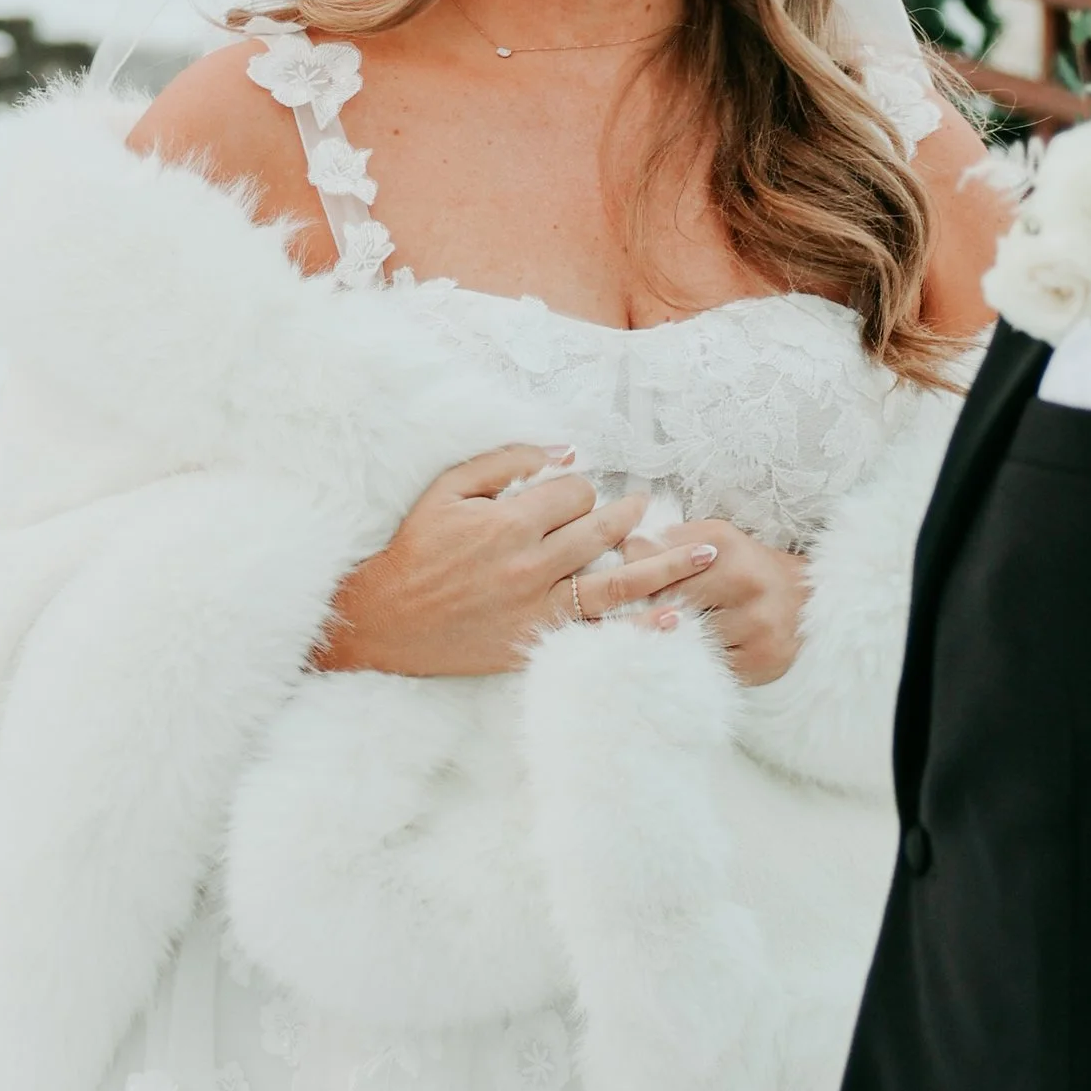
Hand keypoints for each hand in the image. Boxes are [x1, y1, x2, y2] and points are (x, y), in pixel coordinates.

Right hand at [317, 447, 720, 679]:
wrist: (383, 620)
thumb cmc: (414, 549)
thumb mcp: (448, 490)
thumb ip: (506, 461)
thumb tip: (567, 451)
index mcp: (508, 521)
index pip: (573, 492)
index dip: (577, 489)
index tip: (566, 496)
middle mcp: (530, 564)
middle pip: (602, 530)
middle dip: (627, 515)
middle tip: (645, 506)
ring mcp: (537, 606)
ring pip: (616, 581)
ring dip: (667, 566)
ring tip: (707, 554)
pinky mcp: (537, 639)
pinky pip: (599, 631)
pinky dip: (640, 627)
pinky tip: (676, 621)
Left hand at [623, 516, 809, 684]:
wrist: (808, 599)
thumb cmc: (748, 568)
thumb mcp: (713, 541)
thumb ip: (667, 542)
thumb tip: (618, 554)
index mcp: (724, 544)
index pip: (653, 564)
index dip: (632, 579)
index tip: (617, 589)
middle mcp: (744, 580)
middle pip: (667, 605)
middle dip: (648, 613)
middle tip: (632, 621)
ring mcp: (756, 622)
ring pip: (688, 639)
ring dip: (671, 641)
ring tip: (661, 639)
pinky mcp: (763, 659)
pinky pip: (710, 665)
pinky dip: (695, 662)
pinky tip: (691, 656)